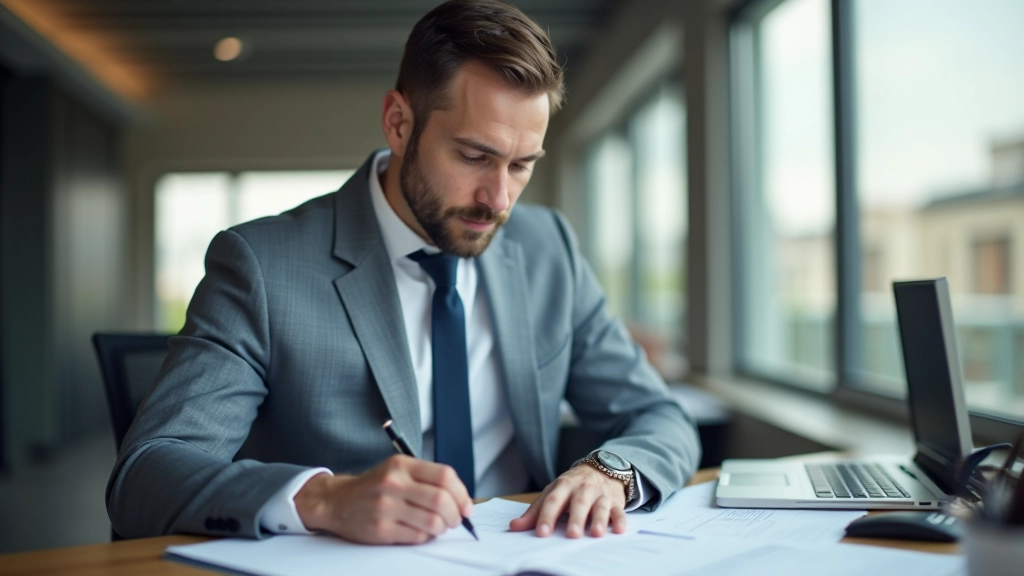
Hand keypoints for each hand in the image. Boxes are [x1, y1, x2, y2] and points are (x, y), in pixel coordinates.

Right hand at [294, 455, 473, 543]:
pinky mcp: (380, 529)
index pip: (444, 476)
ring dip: (442, 528)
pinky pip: (417, 536)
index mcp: (401, 465)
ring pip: (433, 521)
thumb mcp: (398, 470)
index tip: (466, 506)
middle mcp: (393, 483)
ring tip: (438, 526)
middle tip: (455, 520)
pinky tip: (418, 531)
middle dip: (456, 514)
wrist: (336, 502)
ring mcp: (385, 506)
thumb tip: (462, 501)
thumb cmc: (375, 487)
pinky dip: (425, 536)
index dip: (462, 493)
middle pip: (441, 499)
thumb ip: (427, 479)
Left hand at [508, 464, 627, 537]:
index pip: (553, 500)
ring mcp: (600, 494)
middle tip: (572, 535)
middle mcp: (582, 489)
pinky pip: (619, 511)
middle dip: (576, 518)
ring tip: (596, 533)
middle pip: (578, 503)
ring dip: (599, 520)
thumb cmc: (572, 485)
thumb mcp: (553, 493)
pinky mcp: (615, 501)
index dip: (546, 516)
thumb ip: (535, 511)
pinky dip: (620, 520)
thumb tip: (514, 526)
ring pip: (600, 506)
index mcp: (563, 485)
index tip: (541, 532)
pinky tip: (619, 530)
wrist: (602, 468)